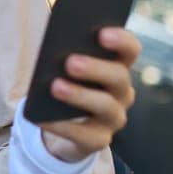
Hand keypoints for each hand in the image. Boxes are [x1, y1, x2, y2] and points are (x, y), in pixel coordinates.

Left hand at [35, 27, 140, 162]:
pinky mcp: (99, 140)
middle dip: (95, 68)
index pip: (130, 50)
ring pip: (105, 106)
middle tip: (70, 62)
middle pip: (118, 77)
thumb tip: (53, 43)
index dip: (121, 40)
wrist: (60, 122)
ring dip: (80, 95)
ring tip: (55, 86)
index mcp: (117, 66)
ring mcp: (114, 117)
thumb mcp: (64, 65)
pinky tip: (41, 117)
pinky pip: (84, 135)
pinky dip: (61, 126)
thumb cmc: (65, 82)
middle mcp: (122, 92)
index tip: (101, 33)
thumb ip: (65, 51)